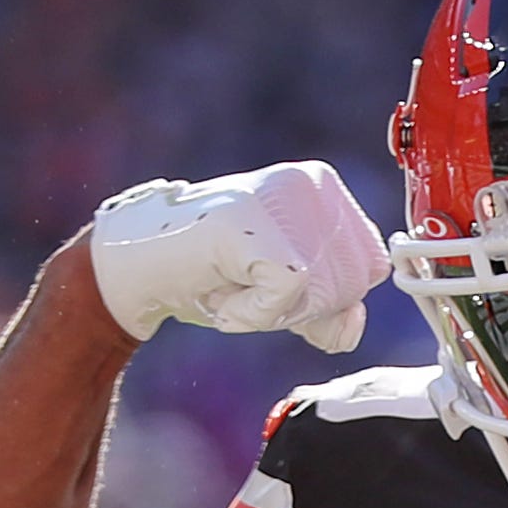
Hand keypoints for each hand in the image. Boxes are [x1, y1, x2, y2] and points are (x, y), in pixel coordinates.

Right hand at [87, 160, 388, 353]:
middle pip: (349, 285)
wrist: (138, 269)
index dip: (328, 299)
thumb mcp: (283, 297)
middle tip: (244, 286)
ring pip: (322, 292)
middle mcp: (309, 183)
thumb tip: (354, 324)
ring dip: (270, 313)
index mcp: (324, 188)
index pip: (370, 268)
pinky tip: (222, 295)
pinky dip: (253, 315)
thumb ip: (330, 309)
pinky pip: (287, 294)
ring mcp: (280, 198)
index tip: (271, 283)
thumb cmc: (209, 275)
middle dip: (298, 309)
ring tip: (231, 284)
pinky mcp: (252, 223)